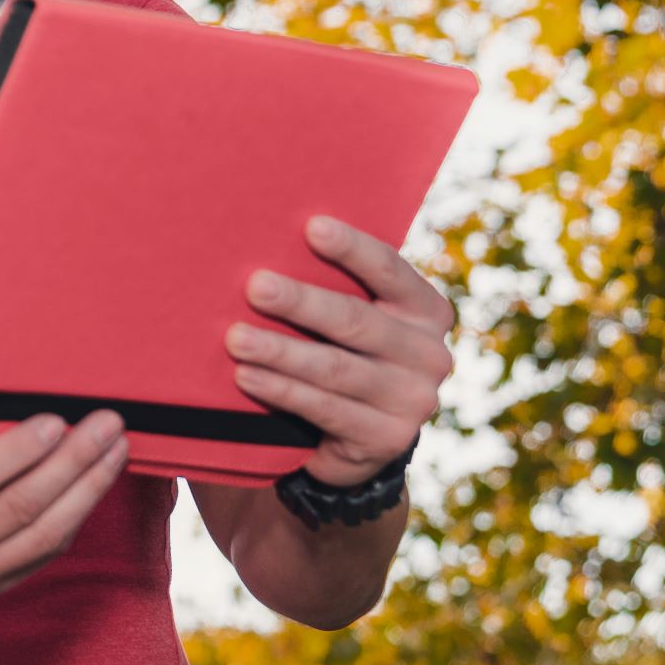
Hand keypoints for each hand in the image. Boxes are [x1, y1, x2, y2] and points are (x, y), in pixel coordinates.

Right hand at [0, 412, 129, 597]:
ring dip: (87, 490)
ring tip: (117, 449)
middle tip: (106, 424)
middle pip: (18, 509)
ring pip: (42, 537)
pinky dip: (77, 514)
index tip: (54, 418)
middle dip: (71, 463)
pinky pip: (45, 553)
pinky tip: (96, 480)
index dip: (16, 450)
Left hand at [225, 216, 452, 487]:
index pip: (390, 271)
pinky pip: (324, 408)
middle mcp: (429, 354)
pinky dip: (280, 390)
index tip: (312, 227)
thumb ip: (338, 287)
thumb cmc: (349, 351)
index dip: (353, 249)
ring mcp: (411, 401)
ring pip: (335, 369)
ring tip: (236, 338)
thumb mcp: (359, 317)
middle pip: (356, 321)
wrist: (366, 434)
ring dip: (280, 352)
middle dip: (301, 303)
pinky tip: (245, 376)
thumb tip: (270, 241)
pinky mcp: (385, 437)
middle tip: (255, 287)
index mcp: (426, 311)